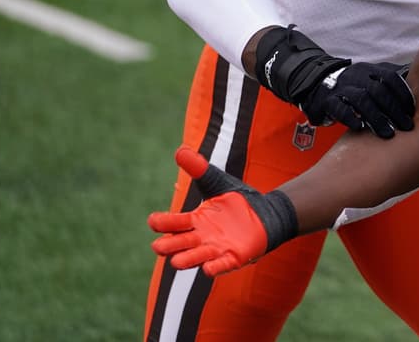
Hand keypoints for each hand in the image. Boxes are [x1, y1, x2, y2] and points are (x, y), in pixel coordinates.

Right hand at [148, 147, 297, 275]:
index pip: (173, 223)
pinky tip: (208, 268)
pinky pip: (222, 265)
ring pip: (196, 258)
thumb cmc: (235, 201)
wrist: (265, 213)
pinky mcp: (233, 256)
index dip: (162, 223)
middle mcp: (200, 237)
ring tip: (176, 262)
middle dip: (169, 245)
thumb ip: (199, 168)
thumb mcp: (216, 182)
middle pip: (179, 244)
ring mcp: (216, 248)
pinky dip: (215, 267)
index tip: (154, 221)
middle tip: (158, 246)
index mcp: (194, 220)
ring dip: (187, 260)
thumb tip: (180, 150)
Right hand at [299, 61, 415, 136]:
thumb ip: (389, 84)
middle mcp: (356, 76)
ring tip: (387, 133)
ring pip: (360, 99)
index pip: (390, 77)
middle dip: (393, 109)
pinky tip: (360, 128)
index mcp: (370, 70)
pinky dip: (350, 118)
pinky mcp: (326, 100)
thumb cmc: (353, 86)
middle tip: (405, 126)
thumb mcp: (370, 79)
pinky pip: (338, 107)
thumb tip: (417, 95)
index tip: (412, 110)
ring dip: (376, 117)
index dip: (403, 93)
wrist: (317, 83)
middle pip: (378, 90)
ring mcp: (341, 87)